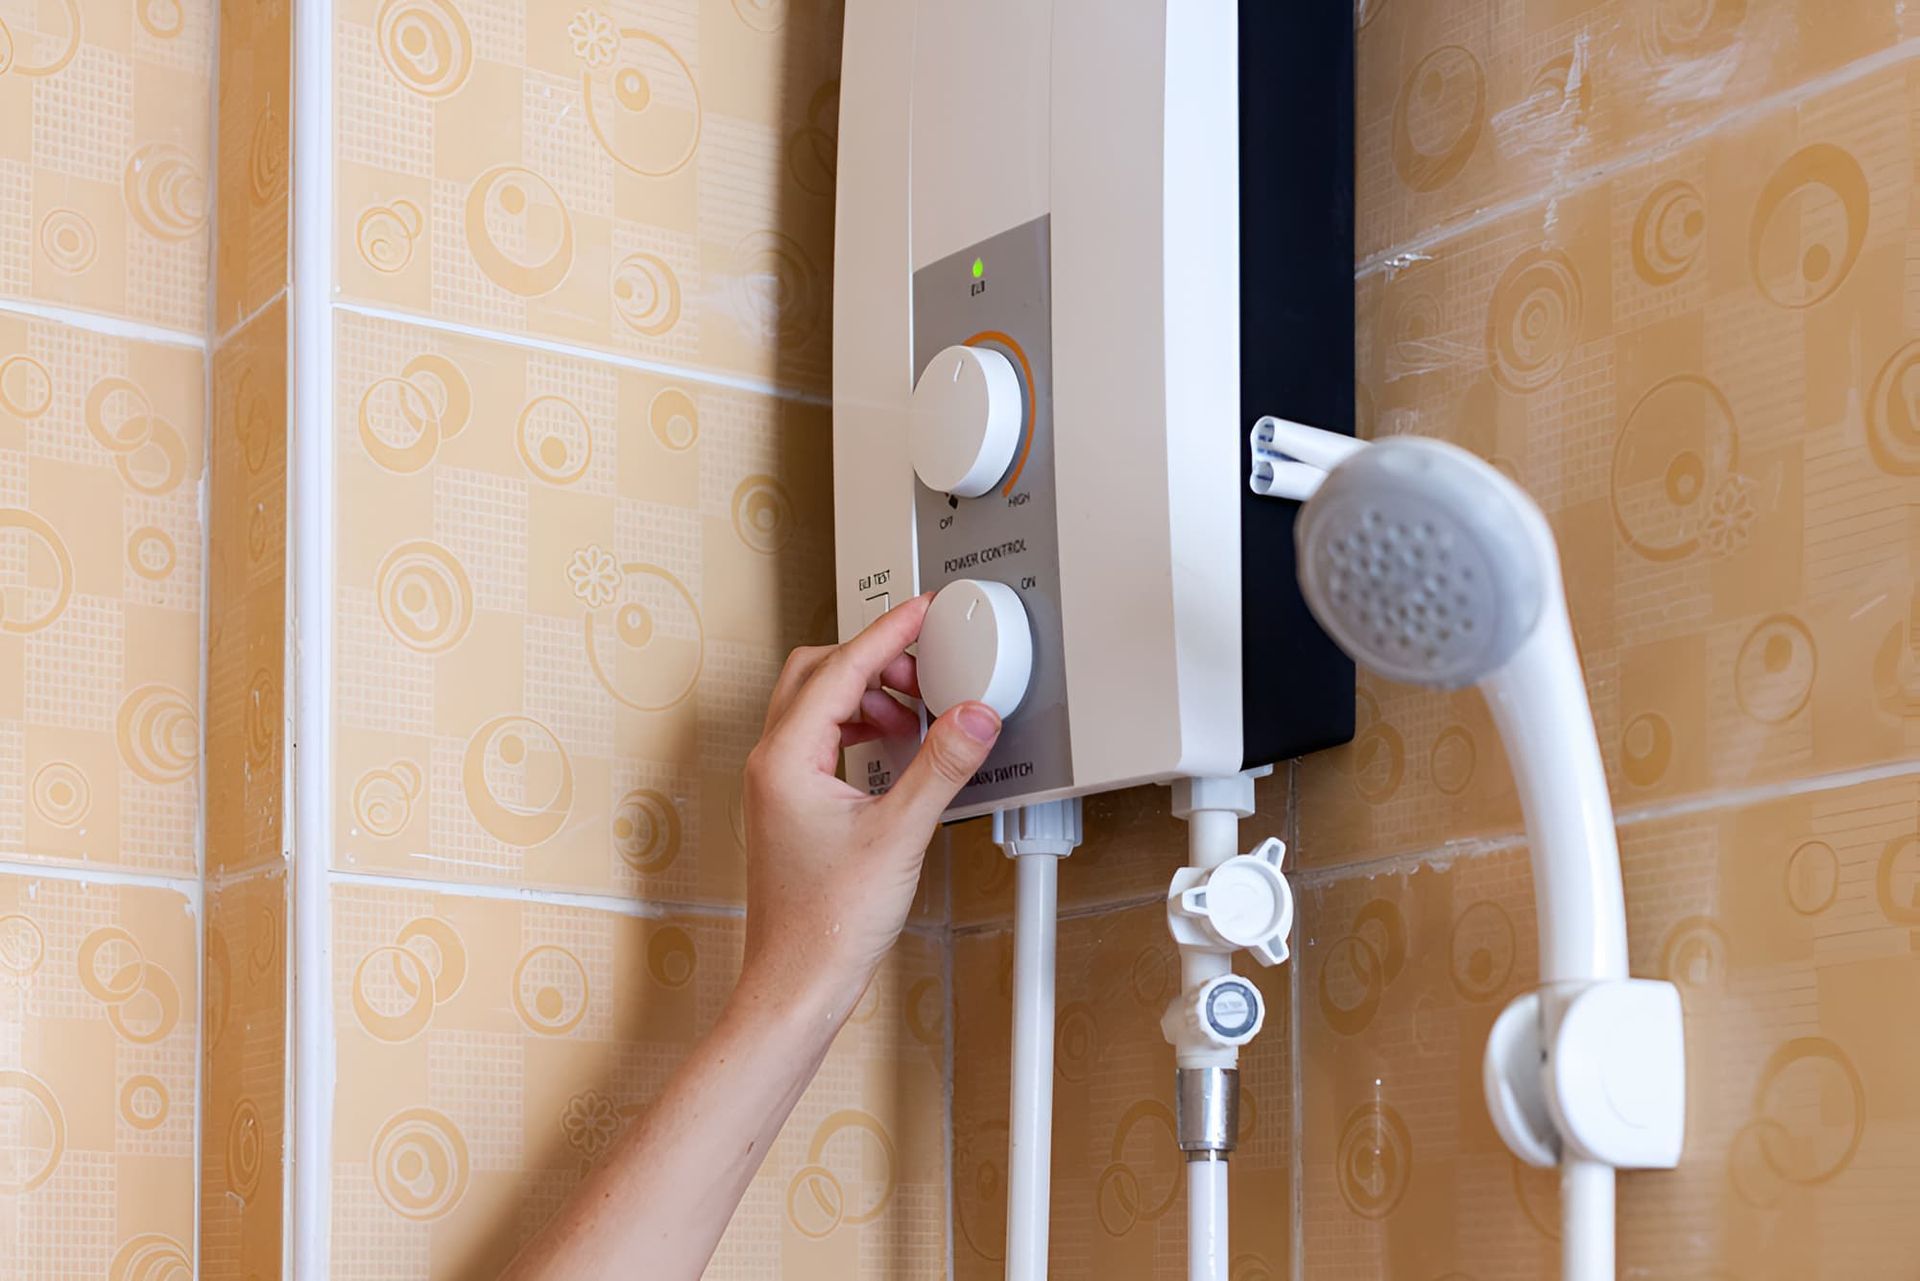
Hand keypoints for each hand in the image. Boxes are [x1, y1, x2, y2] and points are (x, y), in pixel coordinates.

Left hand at [738, 593, 1001, 1012]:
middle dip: (873, 660)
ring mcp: (776, 786)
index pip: (841, 668)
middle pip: (818, 674)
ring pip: (817, 706)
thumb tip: (974, 715)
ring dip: (868, 695)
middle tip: (924, 665)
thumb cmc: (829, 925)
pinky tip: (896, 752)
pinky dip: (860, 729)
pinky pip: (822, 741)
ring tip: (916, 712)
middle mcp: (772, 764)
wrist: (799, 984)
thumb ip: (941, 767)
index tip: (922, 611)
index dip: (888, 634)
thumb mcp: (900, 835)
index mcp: (786, 759)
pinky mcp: (790, 807)